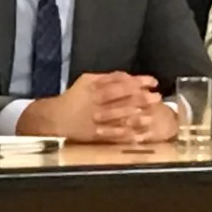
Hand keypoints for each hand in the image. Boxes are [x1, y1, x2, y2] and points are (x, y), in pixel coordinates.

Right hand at [25, 72, 162, 142]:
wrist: (54, 118)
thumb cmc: (74, 98)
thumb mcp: (86, 81)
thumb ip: (107, 78)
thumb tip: (127, 76)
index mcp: (94, 88)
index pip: (119, 83)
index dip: (138, 82)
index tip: (153, 83)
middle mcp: (95, 103)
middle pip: (121, 99)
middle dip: (141, 98)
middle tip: (157, 98)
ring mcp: (95, 120)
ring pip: (118, 117)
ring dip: (136, 117)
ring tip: (151, 117)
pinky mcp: (95, 135)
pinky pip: (112, 135)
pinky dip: (126, 136)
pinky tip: (139, 136)